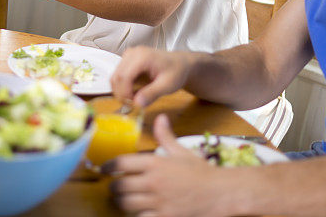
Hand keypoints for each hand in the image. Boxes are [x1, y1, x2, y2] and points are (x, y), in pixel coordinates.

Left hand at [106, 114, 231, 216]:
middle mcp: (153, 182)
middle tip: (114, 188)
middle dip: (113, 188)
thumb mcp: (182, 152)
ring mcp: (157, 202)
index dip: (108, 166)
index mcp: (155, 163)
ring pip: (126, 204)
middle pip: (120, 186)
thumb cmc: (202, 173)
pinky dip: (136, 216)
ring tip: (123, 200)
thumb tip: (159, 117)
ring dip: (122, 203)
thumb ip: (165, 136)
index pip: (122, 163)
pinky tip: (138, 212)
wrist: (221, 193)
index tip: (104, 170)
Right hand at [111, 47, 191, 107]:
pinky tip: (133, 93)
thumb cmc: (176, 72)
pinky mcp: (127, 60)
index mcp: (143, 56)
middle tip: (133, 105)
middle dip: (122, 94)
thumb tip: (137, 104)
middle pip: (117, 77)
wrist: (179, 63)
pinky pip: (118, 76)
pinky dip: (122, 87)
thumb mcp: (168, 85)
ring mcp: (128, 55)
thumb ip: (152, 94)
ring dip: (121, 91)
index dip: (125, 93)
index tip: (133, 105)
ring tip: (134, 100)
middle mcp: (133, 53)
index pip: (124, 76)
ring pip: (115, 77)